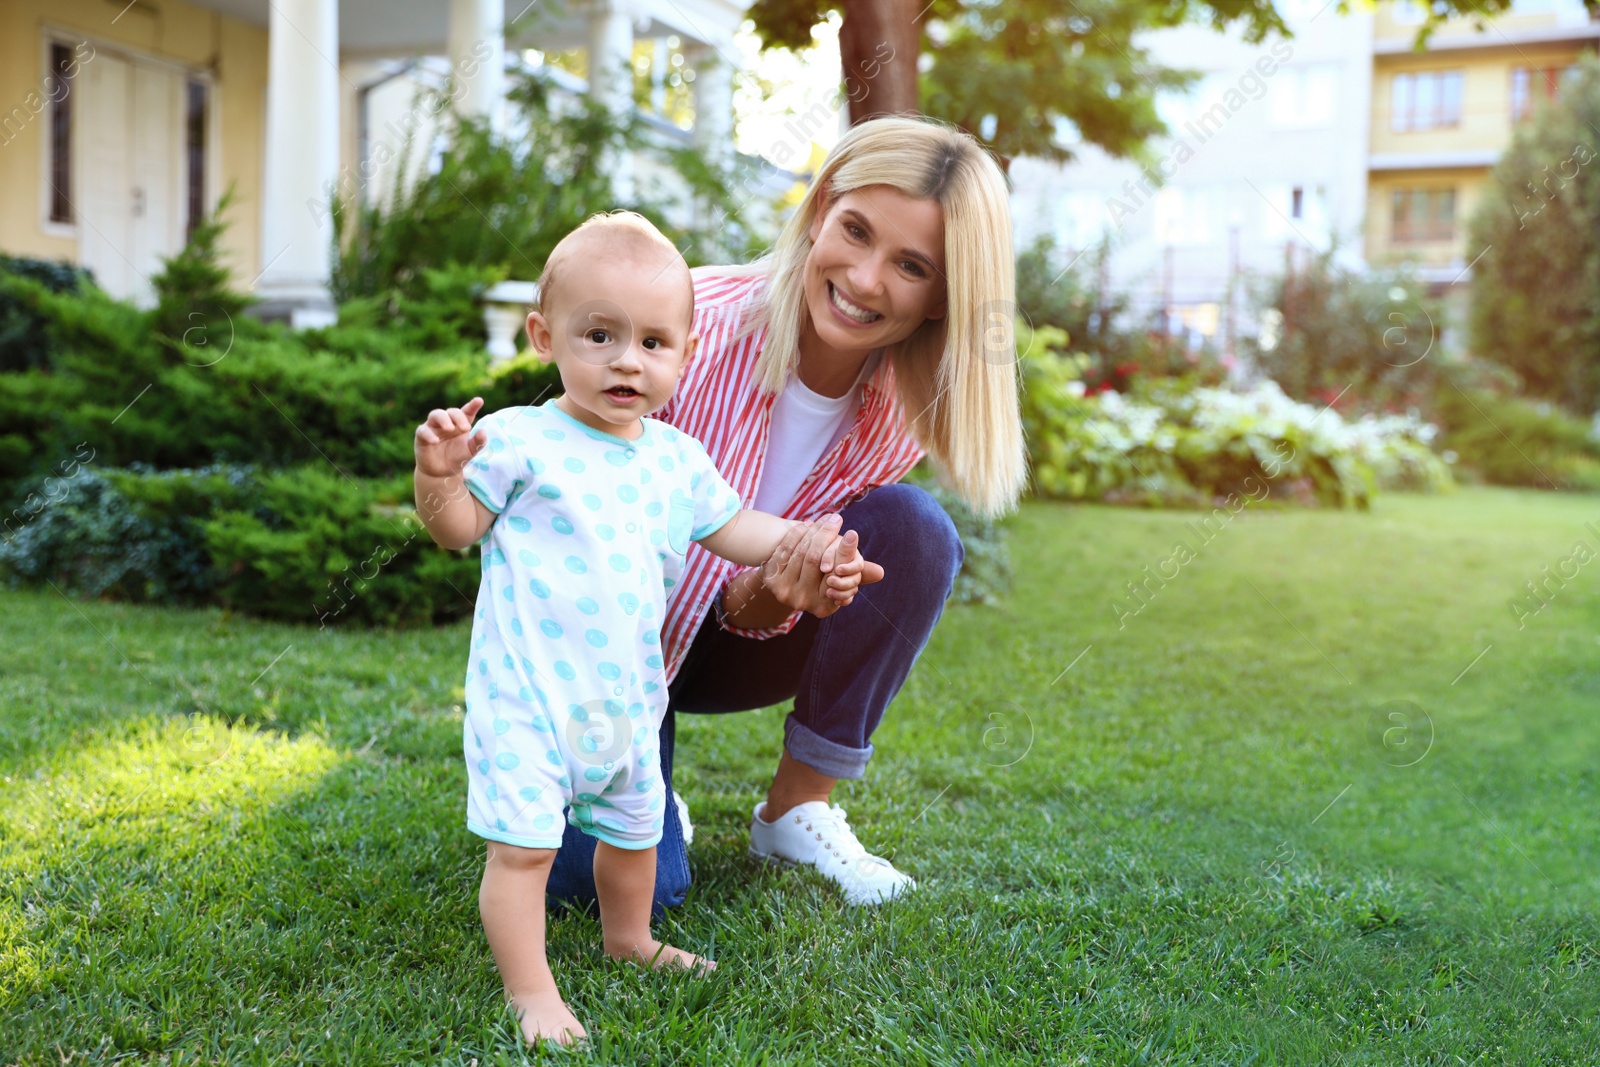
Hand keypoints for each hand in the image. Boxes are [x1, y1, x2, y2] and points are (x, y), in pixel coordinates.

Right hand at [415, 397, 486, 478]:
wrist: (442, 473)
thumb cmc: (457, 457)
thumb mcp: (470, 451)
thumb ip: (478, 442)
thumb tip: (483, 431)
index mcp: (460, 424)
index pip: (466, 412)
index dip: (472, 406)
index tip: (479, 401)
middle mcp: (447, 422)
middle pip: (451, 412)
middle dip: (458, 417)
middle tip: (466, 428)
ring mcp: (433, 428)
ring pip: (435, 414)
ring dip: (443, 419)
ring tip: (450, 428)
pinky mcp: (421, 437)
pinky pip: (423, 431)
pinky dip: (429, 434)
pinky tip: (435, 441)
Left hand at [756, 515, 883, 618]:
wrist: (786, 585)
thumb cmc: (821, 580)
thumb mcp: (840, 579)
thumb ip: (857, 573)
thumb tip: (881, 572)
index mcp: (823, 605)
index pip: (836, 573)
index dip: (843, 552)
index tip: (851, 533)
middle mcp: (802, 601)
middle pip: (816, 559)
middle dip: (826, 535)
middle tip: (836, 518)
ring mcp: (784, 591)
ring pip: (801, 551)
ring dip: (813, 531)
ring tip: (823, 520)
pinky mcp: (770, 578)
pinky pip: (786, 549)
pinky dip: (796, 534)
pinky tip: (806, 525)